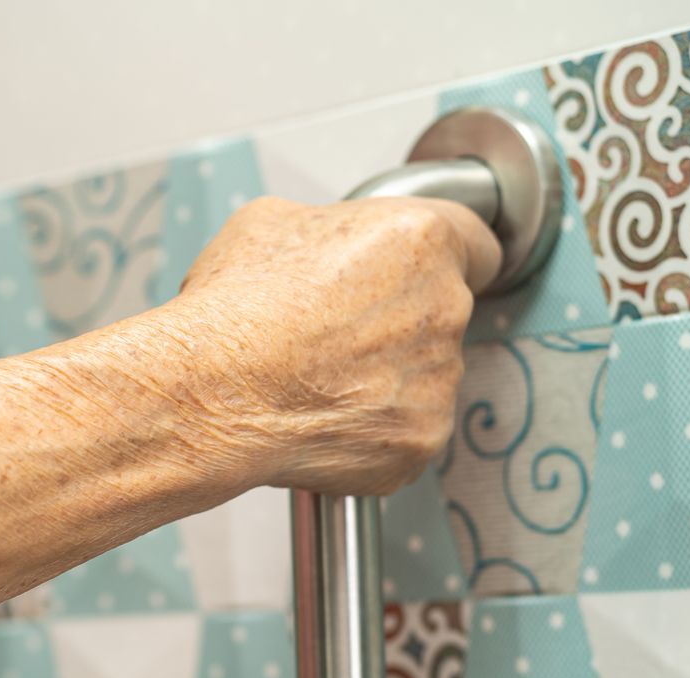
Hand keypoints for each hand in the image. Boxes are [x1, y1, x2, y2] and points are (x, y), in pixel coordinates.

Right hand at [122, 195, 500, 496]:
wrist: (212, 392)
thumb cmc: (235, 308)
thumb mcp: (267, 225)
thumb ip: (326, 230)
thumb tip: (324, 248)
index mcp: (422, 239)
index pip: (477, 244)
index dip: (440, 261)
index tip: (416, 278)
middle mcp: (446, 307)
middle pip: (441, 314)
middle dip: (397, 324)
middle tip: (333, 336)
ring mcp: (439, 381)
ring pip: (422, 377)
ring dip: (382, 380)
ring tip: (314, 381)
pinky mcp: (420, 440)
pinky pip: (404, 432)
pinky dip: (368, 432)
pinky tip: (318, 419)